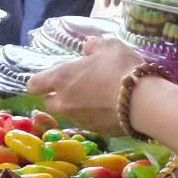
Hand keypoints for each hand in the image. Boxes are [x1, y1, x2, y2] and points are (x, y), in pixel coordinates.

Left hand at [26, 36, 143, 136]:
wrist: (143, 102)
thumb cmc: (121, 68)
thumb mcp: (109, 47)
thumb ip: (93, 46)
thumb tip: (87, 47)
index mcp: (61, 78)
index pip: (34, 85)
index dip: (39, 82)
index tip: (50, 78)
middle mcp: (64, 101)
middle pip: (50, 101)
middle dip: (58, 95)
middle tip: (76, 86)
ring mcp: (79, 119)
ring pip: (69, 113)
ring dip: (76, 106)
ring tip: (97, 96)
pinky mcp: (95, 131)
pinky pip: (87, 122)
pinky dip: (93, 116)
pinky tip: (109, 108)